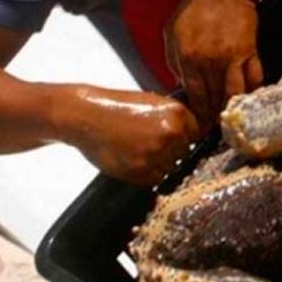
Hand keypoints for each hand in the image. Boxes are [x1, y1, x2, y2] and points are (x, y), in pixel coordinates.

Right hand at [61, 86, 201, 185]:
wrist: (86, 116)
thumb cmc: (116, 107)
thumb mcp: (152, 102)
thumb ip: (173, 118)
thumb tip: (191, 134)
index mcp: (177, 113)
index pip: (196, 134)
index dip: (183, 138)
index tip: (171, 139)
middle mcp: (171, 133)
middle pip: (184, 152)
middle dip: (170, 151)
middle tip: (147, 144)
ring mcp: (157, 153)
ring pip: (171, 168)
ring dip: (158, 164)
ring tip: (136, 151)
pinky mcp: (142, 170)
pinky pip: (155, 179)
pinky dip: (146, 174)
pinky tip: (131, 160)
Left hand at [164, 0, 263, 129]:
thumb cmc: (197, 8)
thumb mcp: (172, 32)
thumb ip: (174, 61)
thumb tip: (182, 85)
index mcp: (187, 57)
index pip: (194, 96)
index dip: (199, 114)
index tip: (201, 124)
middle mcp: (209, 62)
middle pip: (214, 100)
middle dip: (215, 117)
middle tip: (217, 129)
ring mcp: (231, 59)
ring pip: (234, 95)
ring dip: (233, 109)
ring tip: (232, 119)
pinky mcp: (249, 53)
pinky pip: (253, 80)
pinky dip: (251, 93)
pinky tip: (248, 100)